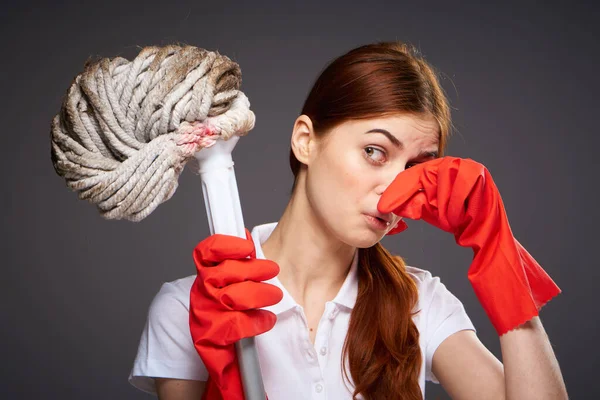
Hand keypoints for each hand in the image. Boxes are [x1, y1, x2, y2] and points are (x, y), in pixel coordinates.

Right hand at [189, 229, 282, 398]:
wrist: (223, 356)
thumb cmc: (230, 318)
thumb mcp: (231, 289)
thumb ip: (239, 269)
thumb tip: (252, 248)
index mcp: (204, 278)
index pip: (205, 254)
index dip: (226, 245)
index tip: (247, 246)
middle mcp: (201, 295)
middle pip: (223, 273)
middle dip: (253, 269)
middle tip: (273, 269)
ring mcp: (204, 316)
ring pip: (232, 297)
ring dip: (259, 293)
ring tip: (275, 295)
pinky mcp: (210, 339)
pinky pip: (237, 325)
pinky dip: (257, 321)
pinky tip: (267, 319)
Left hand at [378, 156, 560, 334]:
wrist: (484, 233)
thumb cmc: (456, 219)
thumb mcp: (427, 211)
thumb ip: (409, 203)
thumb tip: (383, 204)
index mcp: (436, 169)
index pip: (410, 175)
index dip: (397, 190)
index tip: (383, 206)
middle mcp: (450, 163)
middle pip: (425, 174)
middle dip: (423, 197)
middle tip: (427, 214)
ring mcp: (466, 166)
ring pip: (443, 179)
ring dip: (443, 202)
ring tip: (450, 217)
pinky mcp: (479, 174)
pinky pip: (461, 185)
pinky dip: (456, 203)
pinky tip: (459, 215)